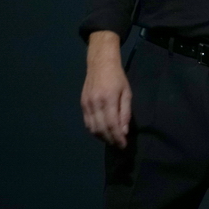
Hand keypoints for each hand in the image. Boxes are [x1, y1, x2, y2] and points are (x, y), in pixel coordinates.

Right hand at [81, 31, 131, 148]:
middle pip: (101, 129)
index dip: (117, 138)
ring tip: (111, 140)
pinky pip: (87, 123)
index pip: (111, 125)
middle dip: (110, 140)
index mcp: (108, 100)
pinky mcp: (82, 104)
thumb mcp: (127, 93)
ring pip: (92, 129)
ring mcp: (86, 105)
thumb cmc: (117, 77)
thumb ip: (125, 112)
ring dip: (102, 137)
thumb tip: (123, 131)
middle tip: (118, 145)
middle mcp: (95, 104)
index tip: (123, 145)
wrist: (100, 63)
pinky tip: (102, 132)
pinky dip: (94, 131)